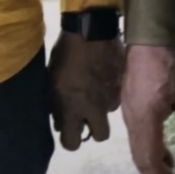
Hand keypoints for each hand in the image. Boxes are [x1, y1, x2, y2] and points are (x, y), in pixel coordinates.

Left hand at [48, 33, 124, 150]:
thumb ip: (55, 103)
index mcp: (73, 108)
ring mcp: (111, 97)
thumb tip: (59, 120)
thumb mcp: (52, 79)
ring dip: (101, 106)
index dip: (69, 139)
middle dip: (93, 128)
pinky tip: (103, 76)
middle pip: (100, 136)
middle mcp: (95, 108)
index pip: (71, 143)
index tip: (68, 129)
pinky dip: (109, 90)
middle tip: (86, 113)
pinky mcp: (122, 85)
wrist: (91, 29)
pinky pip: (116, 95)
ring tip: (94, 87)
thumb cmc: (65, 53)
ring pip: (109, 113)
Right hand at [121, 42, 174, 173]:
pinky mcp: (131, 108)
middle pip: (140, 158)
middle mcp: (133, 120)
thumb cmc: (170, 64)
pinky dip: (152, 151)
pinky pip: (139, 137)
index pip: (149, 159)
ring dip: (155, 166)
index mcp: (146, 119)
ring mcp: (129, 114)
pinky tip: (168, 156)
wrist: (148, 39)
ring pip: (139, 149)